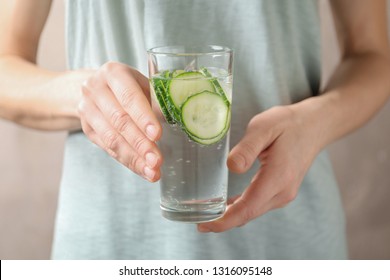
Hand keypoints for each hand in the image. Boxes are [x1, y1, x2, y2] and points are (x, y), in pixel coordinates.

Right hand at [78, 62, 162, 181]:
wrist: (96, 87)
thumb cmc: (129, 86)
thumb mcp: (143, 84)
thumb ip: (156, 100)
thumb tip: (178, 121)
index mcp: (114, 73)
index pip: (129, 97)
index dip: (143, 117)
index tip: (157, 135)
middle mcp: (95, 89)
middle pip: (120, 120)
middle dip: (141, 144)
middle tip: (157, 161)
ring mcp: (87, 109)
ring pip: (112, 138)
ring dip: (134, 158)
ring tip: (152, 171)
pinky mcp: (87, 128)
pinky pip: (108, 148)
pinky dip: (128, 161)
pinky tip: (143, 170)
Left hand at [198, 105, 321, 231]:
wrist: (313, 127)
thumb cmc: (287, 124)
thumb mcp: (264, 127)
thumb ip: (247, 148)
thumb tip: (232, 167)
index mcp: (278, 177)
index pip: (248, 208)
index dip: (225, 220)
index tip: (204, 224)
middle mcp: (282, 192)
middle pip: (248, 214)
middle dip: (222, 222)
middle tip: (198, 223)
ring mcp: (283, 194)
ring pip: (252, 212)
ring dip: (231, 217)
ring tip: (206, 216)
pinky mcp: (281, 191)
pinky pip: (257, 205)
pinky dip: (240, 209)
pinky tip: (226, 207)